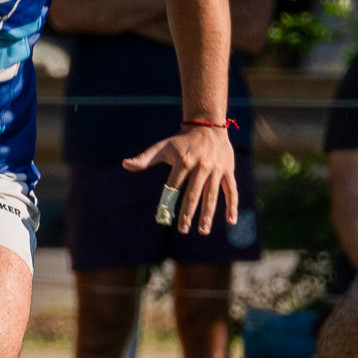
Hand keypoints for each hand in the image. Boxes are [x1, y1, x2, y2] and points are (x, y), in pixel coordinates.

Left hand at [122, 124, 237, 234]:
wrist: (208, 127)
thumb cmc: (182, 142)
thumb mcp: (163, 147)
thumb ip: (145, 159)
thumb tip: (125, 164)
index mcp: (183, 161)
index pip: (173, 185)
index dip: (168, 200)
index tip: (163, 216)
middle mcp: (200, 166)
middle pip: (193, 193)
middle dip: (188, 213)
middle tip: (183, 230)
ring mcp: (216, 170)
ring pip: (212, 195)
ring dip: (208, 214)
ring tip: (203, 230)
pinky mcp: (227, 171)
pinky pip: (231, 190)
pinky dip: (232, 206)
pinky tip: (230, 221)